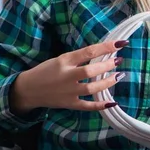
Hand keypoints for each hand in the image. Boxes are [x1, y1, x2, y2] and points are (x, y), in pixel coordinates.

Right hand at [10, 39, 128, 112]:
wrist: (29, 89)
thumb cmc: (46, 71)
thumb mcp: (60, 59)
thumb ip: (77, 58)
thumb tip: (101, 54)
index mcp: (65, 61)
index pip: (89, 51)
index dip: (106, 47)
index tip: (120, 44)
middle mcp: (67, 76)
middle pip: (91, 70)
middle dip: (108, 65)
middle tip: (118, 60)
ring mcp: (69, 91)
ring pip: (92, 88)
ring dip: (107, 82)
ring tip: (118, 76)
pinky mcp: (69, 104)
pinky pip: (87, 106)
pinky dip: (100, 105)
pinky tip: (112, 102)